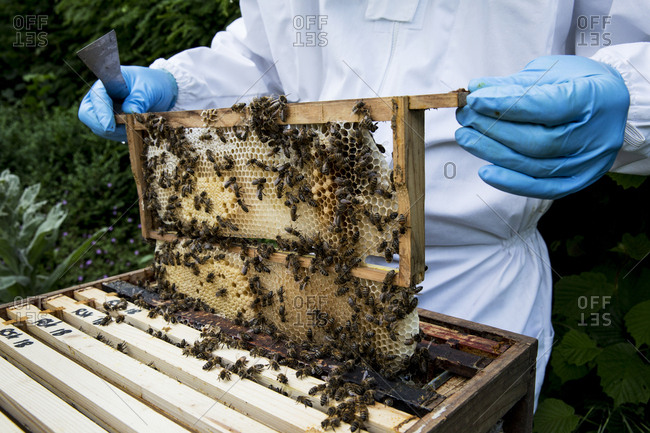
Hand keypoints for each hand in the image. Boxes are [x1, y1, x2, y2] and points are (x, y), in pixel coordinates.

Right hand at [78, 66, 177, 140]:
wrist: (159, 92)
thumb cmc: (151, 84)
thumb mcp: (148, 89)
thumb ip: (139, 99)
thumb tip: (129, 112)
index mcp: (106, 84)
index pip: (96, 99)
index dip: (101, 114)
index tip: (109, 127)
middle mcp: (100, 98)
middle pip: (88, 116)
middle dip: (104, 127)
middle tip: (125, 131)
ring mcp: (104, 112)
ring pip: (100, 129)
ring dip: (118, 133)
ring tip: (139, 126)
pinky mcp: (111, 123)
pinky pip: (112, 134)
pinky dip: (124, 135)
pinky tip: (138, 129)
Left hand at [455, 55, 628, 198]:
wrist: (611, 102)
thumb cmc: (578, 82)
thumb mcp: (550, 71)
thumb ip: (514, 84)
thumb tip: (476, 89)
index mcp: (595, 97)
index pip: (546, 105)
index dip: (507, 105)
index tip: (476, 100)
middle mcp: (597, 134)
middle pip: (538, 141)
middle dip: (495, 130)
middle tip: (466, 118)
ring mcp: (590, 162)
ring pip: (536, 165)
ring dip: (494, 153)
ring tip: (466, 137)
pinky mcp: (580, 180)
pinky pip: (543, 188)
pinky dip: (512, 182)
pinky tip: (486, 171)